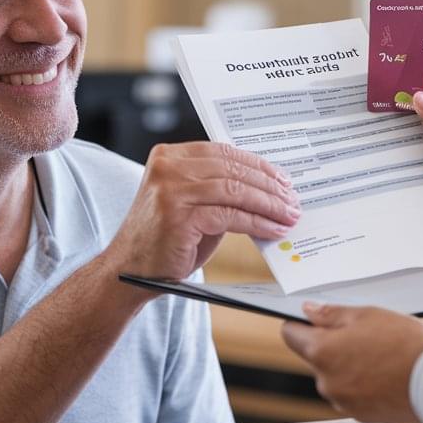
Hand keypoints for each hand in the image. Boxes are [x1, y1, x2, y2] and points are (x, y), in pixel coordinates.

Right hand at [110, 142, 299, 280]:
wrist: (130, 270)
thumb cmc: (166, 238)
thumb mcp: (192, 203)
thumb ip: (220, 188)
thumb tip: (268, 188)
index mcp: (170, 155)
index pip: (224, 152)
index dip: (258, 165)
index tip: (283, 180)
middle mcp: (168, 166)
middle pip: (232, 169)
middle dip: (268, 186)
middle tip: (292, 200)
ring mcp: (171, 189)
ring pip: (235, 190)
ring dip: (268, 205)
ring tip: (289, 216)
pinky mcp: (179, 215)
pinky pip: (230, 214)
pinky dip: (256, 222)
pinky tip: (272, 229)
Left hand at [281, 304, 422, 422]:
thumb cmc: (404, 344)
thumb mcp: (367, 315)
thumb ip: (332, 313)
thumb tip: (309, 311)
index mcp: (322, 352)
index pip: (291, 334)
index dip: (301, 323)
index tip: (314, 319)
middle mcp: (326, 381)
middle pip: (316, 357)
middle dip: (333, 345)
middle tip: (364, 335)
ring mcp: (343, 401)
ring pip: (336, 376)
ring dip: (349, 366)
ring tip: (382, 356)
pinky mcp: (361, 415)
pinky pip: (353, 394)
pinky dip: (364, 384)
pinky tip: (386, 374)